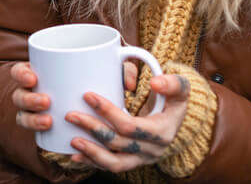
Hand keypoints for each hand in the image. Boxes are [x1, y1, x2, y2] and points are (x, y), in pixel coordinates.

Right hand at [9, 59, 137, 138]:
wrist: (106, 108)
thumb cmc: (102, 78)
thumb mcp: (111, 70)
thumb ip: (122, 69)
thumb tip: (127, 84)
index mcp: (41, 73)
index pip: (20, 71)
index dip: (21, 74)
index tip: (34, 77)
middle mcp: (34, 92)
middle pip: (19, 96)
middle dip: (28, 99)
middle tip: (46, 101)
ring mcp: (38, 112)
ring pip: (24, 117)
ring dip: (32, 119)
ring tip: (49, 121)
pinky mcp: (47, 129)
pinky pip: (36, 135)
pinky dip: (40, 136)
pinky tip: (50, 136)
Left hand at [65, 73, 191, 173]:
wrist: (174, 120)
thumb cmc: (172, 99)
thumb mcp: (180, 88)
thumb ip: (172, 82)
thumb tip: (155, 83)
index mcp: (162, 132)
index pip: (130, 126)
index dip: (108, 112)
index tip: (87, 95)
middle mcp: (153, 150)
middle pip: (118, 143)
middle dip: (92, 128)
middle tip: (71, 115)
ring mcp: (141, 159)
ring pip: (114, 163)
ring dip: (91, 152)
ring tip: (72, 140)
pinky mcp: (132, 162)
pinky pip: (111, 167)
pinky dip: (92, 162)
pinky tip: (75, 155)